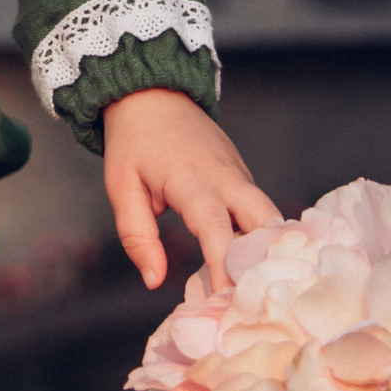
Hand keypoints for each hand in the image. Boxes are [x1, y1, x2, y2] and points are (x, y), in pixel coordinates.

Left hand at [101, 86, 279, 295]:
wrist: (153, 94)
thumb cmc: (133, 144)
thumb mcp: (121, 188)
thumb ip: (137, 236)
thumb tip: (154, 281)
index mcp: (190, 178)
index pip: (214, 223)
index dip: (223, 259)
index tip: (227, 294)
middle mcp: (224, 176)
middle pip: (262, 216)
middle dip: (266, 256)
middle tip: (260, 296)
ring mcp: (239, 174)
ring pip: (269, 214)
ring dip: (269, 249)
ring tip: (263, 290)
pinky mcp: (243, 176)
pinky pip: (260, 209)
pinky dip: (261, 237)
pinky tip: (255, 267)